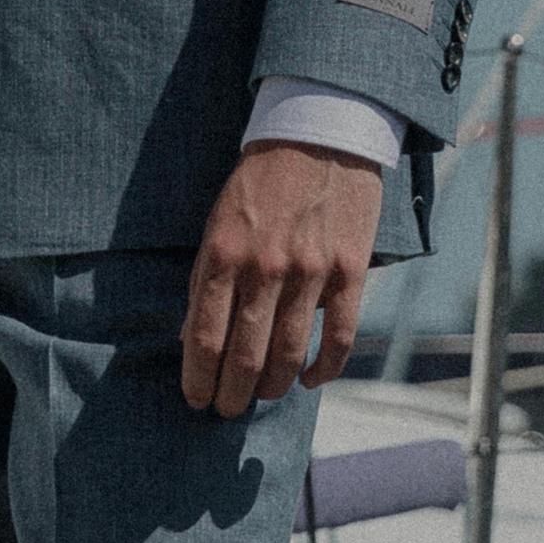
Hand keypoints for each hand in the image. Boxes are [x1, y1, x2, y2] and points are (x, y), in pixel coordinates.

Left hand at [180, 139, 382, 417]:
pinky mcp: (350, 271)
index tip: (195, 400)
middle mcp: (265, 267)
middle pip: (245, 356)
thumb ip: (206, 278)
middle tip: (227, 410)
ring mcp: (310, 271)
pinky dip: (323, 369)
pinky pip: (340, 337)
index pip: (205, 336)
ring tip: (263, 396)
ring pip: (289, 354)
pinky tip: (309, 380)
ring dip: (273, 387)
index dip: (198, 378)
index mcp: (224, 253)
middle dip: (232, 395)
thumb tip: (193, 338)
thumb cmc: (261, 180)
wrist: (319, 132)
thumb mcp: (218, 221)